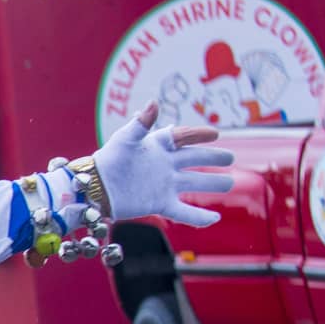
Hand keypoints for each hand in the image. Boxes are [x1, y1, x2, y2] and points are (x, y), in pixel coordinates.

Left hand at [93, 101, 234, 226]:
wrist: (94, 189)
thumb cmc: (108, 160)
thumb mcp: (125, 139)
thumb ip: (142, 123)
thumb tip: (154, 103)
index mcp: (158, 146)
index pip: (184, 137)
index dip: (199, 135)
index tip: (215, 133)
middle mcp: (165, 165)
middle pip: (195, 159)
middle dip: (213, 158)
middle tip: (229, 158)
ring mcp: (164, 185)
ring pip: (195, 183)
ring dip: (213, 184)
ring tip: (230, 184)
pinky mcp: (159, 204)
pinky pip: (183, 211)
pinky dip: (199, 216)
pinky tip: (215, 219)